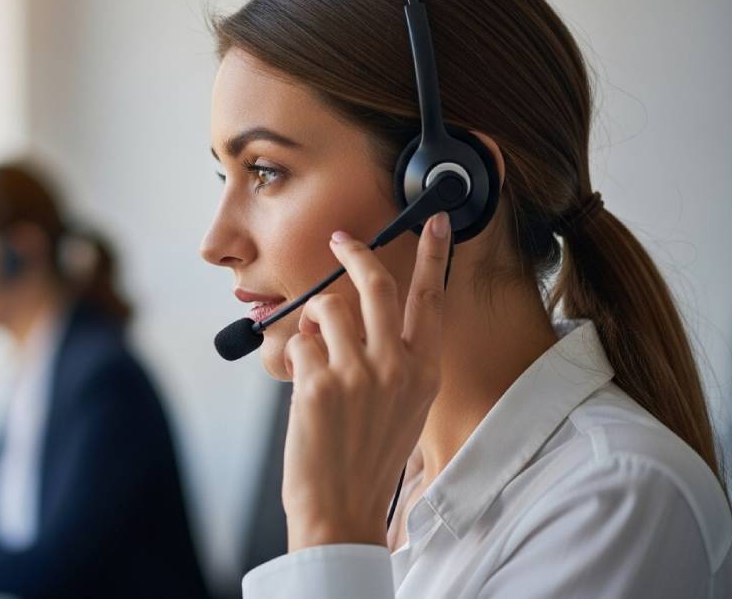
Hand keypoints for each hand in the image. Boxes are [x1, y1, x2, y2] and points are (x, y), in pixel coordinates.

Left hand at [281, 212, 450, 550]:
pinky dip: (294, 355)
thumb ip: (389, 360)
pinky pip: (299, 341)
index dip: (435, 256)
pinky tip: (302, 384)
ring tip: (314, 350)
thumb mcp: (401, 408)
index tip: (437, 222)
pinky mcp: (321, 382)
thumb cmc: (366, 460)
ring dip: (313, 319)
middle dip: (356, 254)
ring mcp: (359, 373)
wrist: (341, 510)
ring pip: (329, 307)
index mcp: (424, 373)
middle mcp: (398, 367)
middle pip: (378, 285)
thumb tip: (351, 319)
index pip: (433, 300)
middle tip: (341, 240)